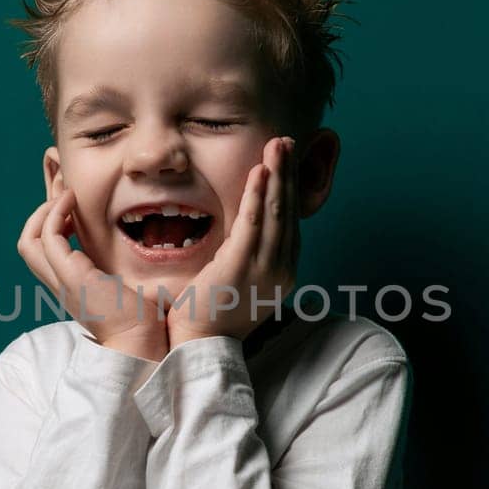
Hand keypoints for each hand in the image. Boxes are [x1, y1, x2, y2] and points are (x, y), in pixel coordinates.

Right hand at [17, 190, 168, 361]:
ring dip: (45, 210)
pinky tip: (74, 201)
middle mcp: (60, 283)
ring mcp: (62, 280)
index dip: (50, 225)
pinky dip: (55, 213)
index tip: (72, 208)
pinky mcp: (72, 276)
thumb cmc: (142, 320)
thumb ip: (118, 270)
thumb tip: (134, 250)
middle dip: (41, 213)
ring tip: (67, 195)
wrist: (142, 342)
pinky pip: (49, 238)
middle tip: (64, 192)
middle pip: (27, 244)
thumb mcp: (124, 286)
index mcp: (70, 286)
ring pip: (29, 241)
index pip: (42, 252)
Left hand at [165, 135, 298, 348]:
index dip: (289, 188)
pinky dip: (258, 196)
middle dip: (288, 173)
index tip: (286, 161)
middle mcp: (282, 270)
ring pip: (276, 213)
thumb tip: (248, 232)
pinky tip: (259, 172)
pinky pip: (253, 225)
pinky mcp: (242, 268)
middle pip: (288, 212)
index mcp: (282, 272)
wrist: (199, 346)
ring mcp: (265, 270)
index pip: (290, 222)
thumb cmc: (212, 314)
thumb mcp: (239, 280)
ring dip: (277, 175)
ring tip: (278, 146)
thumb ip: (248, 255)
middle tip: (287, 142)